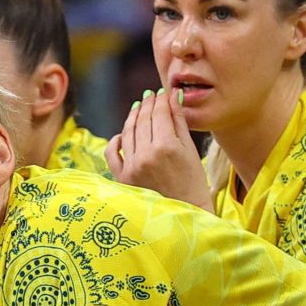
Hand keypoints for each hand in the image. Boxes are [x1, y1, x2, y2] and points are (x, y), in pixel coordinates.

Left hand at [107, 86, 214, 209]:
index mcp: (167, 147)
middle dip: (147, 105)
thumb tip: (173, 96)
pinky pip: (112, 153)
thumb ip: (179, 121)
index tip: (161, 93)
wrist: (185, 212)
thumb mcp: (190, 150)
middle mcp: (146, 155)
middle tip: (149, 96)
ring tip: (138, 108)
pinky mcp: (122, 178)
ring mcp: (132, 167)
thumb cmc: (193, 182)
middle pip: (143, 120)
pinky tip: (122, 134)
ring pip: (128, 132)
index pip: (159, 114)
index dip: (160, 100)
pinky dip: (115, 140)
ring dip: (132, 117)